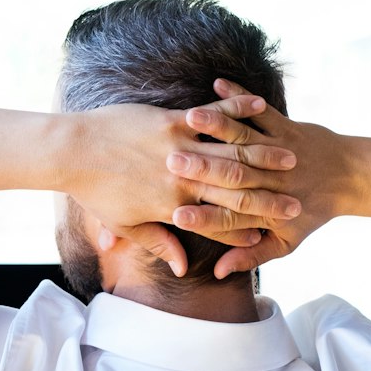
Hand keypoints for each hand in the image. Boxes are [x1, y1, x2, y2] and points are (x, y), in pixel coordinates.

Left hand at [60, 95, 300, 275]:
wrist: (72, 150)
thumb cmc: (95, 190)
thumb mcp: (125, 223)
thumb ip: (158, 242)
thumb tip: (181, 265)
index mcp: (173, 206)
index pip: (221, 222)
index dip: (251, 229)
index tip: (275, 233)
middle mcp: (183, 179)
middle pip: (237, 190)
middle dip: (270, 196)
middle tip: (298, 199)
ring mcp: (179, 146)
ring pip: (232, 152)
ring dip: (265, 154)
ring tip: (291, 157)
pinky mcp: (172, 120)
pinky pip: (212, 115)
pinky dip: (237, 109)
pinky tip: (260, 105)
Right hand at [166, 79, 365, 277]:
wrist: (352, 177)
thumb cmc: (312, 211)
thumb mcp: (285, 242)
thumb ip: (251, 257)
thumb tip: (219, 272)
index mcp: (269, 212)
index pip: (231, 218)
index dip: (205, 219)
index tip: (178, 216)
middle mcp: (273, 181)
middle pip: (232, 177)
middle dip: (201, 169)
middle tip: (170, 163)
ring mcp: (279, 151)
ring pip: (244, 139)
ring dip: (217, 127)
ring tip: (190, 119)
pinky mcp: (287, 127)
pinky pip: (261, 111)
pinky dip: (240, 97)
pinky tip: (217, 85)